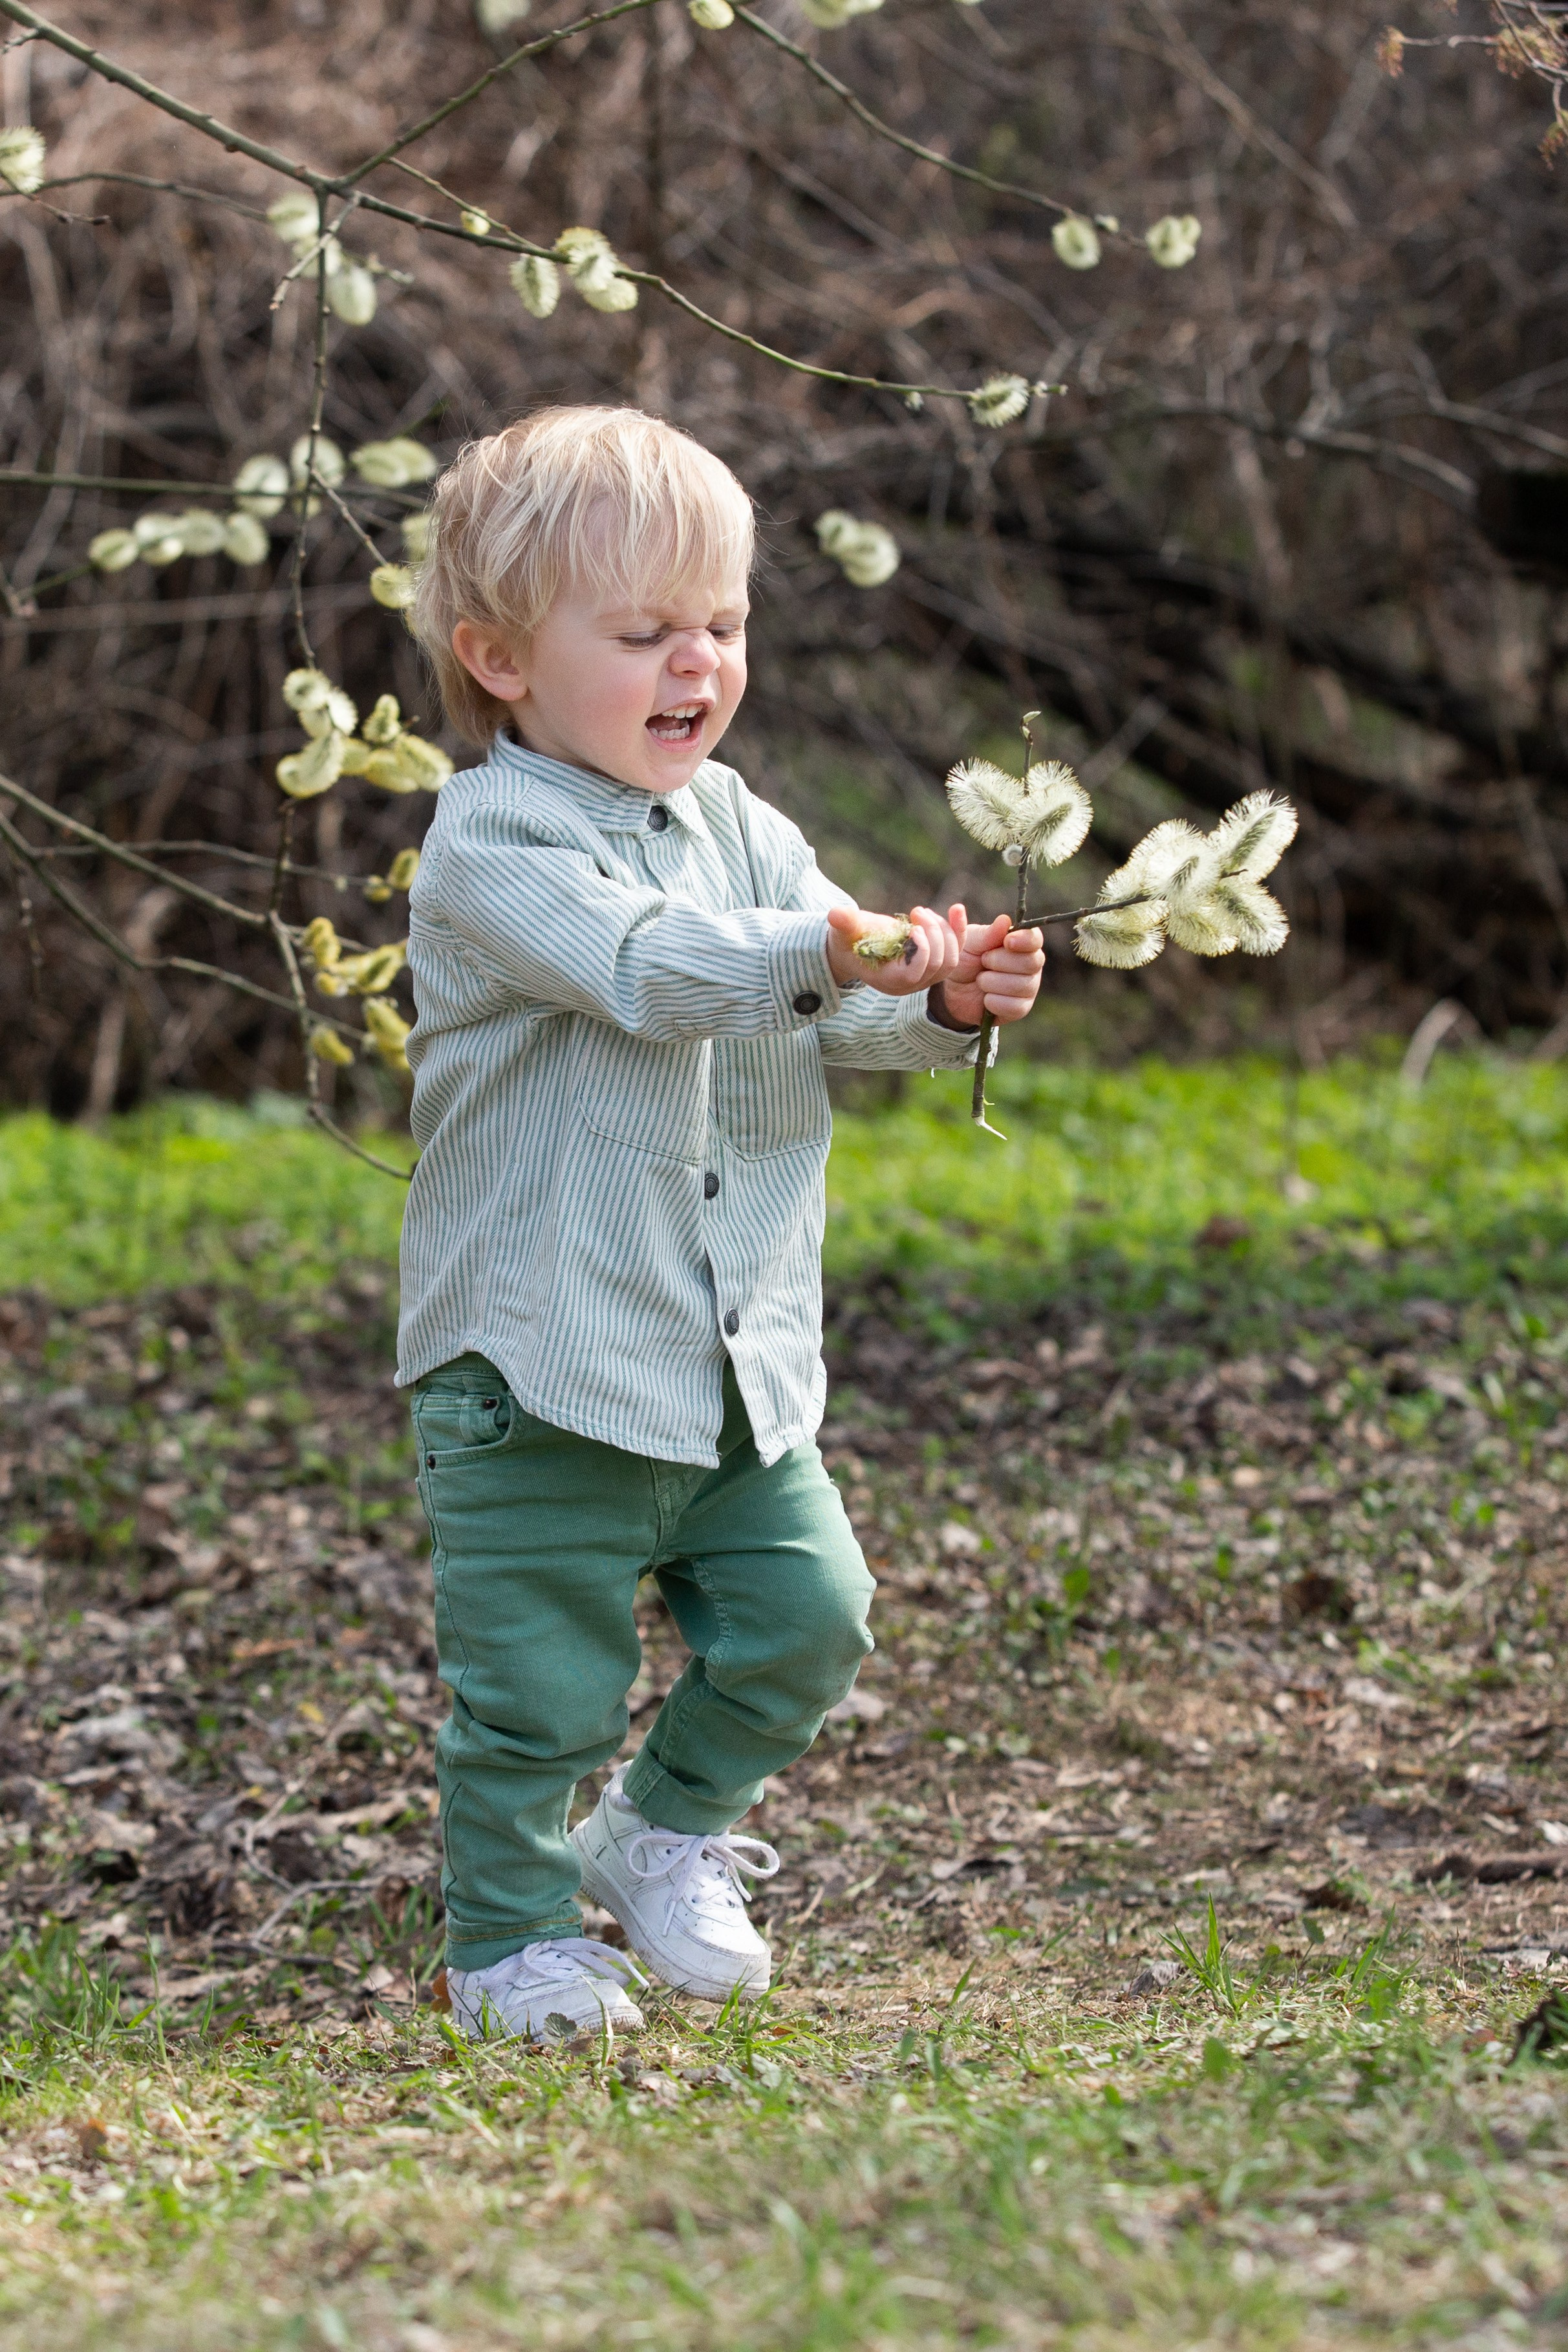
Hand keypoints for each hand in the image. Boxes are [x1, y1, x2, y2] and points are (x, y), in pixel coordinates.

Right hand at [825, 902, 962, 996]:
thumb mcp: (843, 931)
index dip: (920, 951)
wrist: (858, 946)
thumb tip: (836, 915)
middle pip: (938, 965)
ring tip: (923, 913)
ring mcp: (925, 976)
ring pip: (951, 959)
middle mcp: (911, 984)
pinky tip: (956, 908)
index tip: (912, 928)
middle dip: (933, 934)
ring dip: (945, 931)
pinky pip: (956, 950)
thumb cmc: (849, 940)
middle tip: (917, 912)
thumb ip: (844, 924)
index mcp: (889, 980)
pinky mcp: (935, 963)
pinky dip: (959, 929)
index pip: (914, 973)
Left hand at [931, 908, 1044, 1028]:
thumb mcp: (970, 943)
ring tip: (981, 980)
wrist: (953, 989)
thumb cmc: (966, 959)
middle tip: (983, 961)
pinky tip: (985, 997)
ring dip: (992, 982)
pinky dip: (992, 1001)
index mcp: (1022, 942)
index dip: (1024, 940)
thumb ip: (986, 934)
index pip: (1035, 939)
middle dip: (999, 962)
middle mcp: (1031, 964)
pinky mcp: (1020, 1008)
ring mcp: (1028, 987)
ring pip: (1020, 985)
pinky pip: (1013, 1006)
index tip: (1007, 941)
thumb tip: (1005, 920)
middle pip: (1030, 963)